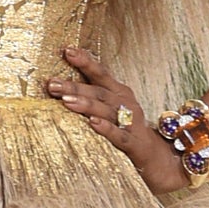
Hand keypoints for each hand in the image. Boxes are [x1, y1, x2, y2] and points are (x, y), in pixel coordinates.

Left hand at [42, 44, 189, 193]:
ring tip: (66, 101)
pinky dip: (107, 129)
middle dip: (75, 86)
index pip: (101, 73)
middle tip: (52, 84)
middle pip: (99, 92)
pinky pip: (119, 136)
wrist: (156, 157)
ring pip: (107, 111)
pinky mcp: (134, 144)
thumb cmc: (126, 130)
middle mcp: (127, 104)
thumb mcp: (111, 109)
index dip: (85, 61)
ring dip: (87, 104)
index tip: (66, 50)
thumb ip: (92, 97)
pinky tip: (92, 123)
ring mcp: (132, 124)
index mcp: (120, 93)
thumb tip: (59, 87)